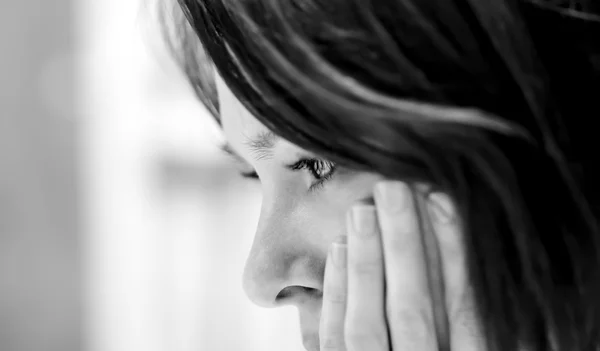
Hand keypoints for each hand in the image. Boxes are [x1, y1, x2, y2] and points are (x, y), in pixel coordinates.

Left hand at [319, 181, 484, 350]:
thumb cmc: (434, 349)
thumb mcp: (464, 345)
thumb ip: (466, 321)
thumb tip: (459, 256)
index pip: (465, 314)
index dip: (455, 256)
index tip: (442, 201)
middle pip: (412, 311)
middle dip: (403, 247)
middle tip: (394, 189)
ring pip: (365, 327)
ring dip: (364, 265)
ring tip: (362, 211)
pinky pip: (331, 342)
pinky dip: (334, 295)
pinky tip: (339, 250)